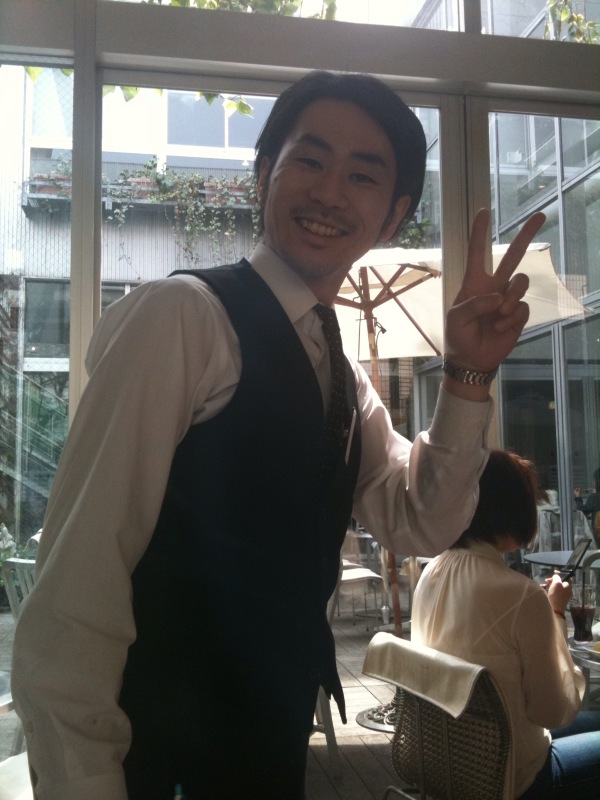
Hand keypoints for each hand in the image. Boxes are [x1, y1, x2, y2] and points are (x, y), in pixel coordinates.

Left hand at [444, 208, 545, 373]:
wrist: (471, 360)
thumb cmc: (458, 336)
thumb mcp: (456, 318)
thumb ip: (474, 304)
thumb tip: (499, 297)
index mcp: (474, 283)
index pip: (477, 253)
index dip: (479, 233)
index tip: (483, 212)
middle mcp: (493, 287)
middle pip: (513, 256)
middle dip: (526, 235)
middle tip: (540, 215)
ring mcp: (507, 300)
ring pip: (521, 282)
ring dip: (513, 297)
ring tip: (501, 314)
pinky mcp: (518, 315)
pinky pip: (523, 307)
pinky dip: (513, 317)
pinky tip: (502, 327)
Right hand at [546, 571, 571, 614]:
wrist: (555, 609)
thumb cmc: (556, 595)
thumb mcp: (556, 583)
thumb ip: (557, 577)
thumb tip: (556, 576)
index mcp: (569, 586)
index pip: (567, 577)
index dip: (561, 573)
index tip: (554, 572)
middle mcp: (567, 591)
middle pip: (561, 582)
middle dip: (553, 580)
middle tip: (547, 580)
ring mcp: (563, 596)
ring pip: (556, 587)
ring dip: (550, 585)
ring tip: (544, 585)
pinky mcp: (558, 600)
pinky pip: (554, 592)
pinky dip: (549, 590)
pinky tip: (544, 590)